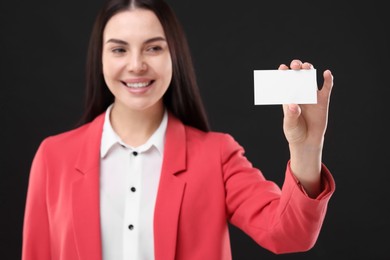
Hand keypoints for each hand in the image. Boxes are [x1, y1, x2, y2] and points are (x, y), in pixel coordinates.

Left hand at [279, 59, 333, 196]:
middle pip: (298, 75)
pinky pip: (326, 87)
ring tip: (307, 67)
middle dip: (297, 67)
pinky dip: (328, 79)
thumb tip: (294, 105)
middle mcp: (299, 93)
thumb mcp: (290, 125)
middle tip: (296, 66)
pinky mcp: (323, 100)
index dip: (283, 72)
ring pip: (310, 77)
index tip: (283, 68)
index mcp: (288, 97)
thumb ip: (291, 115)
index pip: (284, 81)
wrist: (307, 141)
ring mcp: (311, 95)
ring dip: (309, 69)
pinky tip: (327, 74)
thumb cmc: (294, 132)